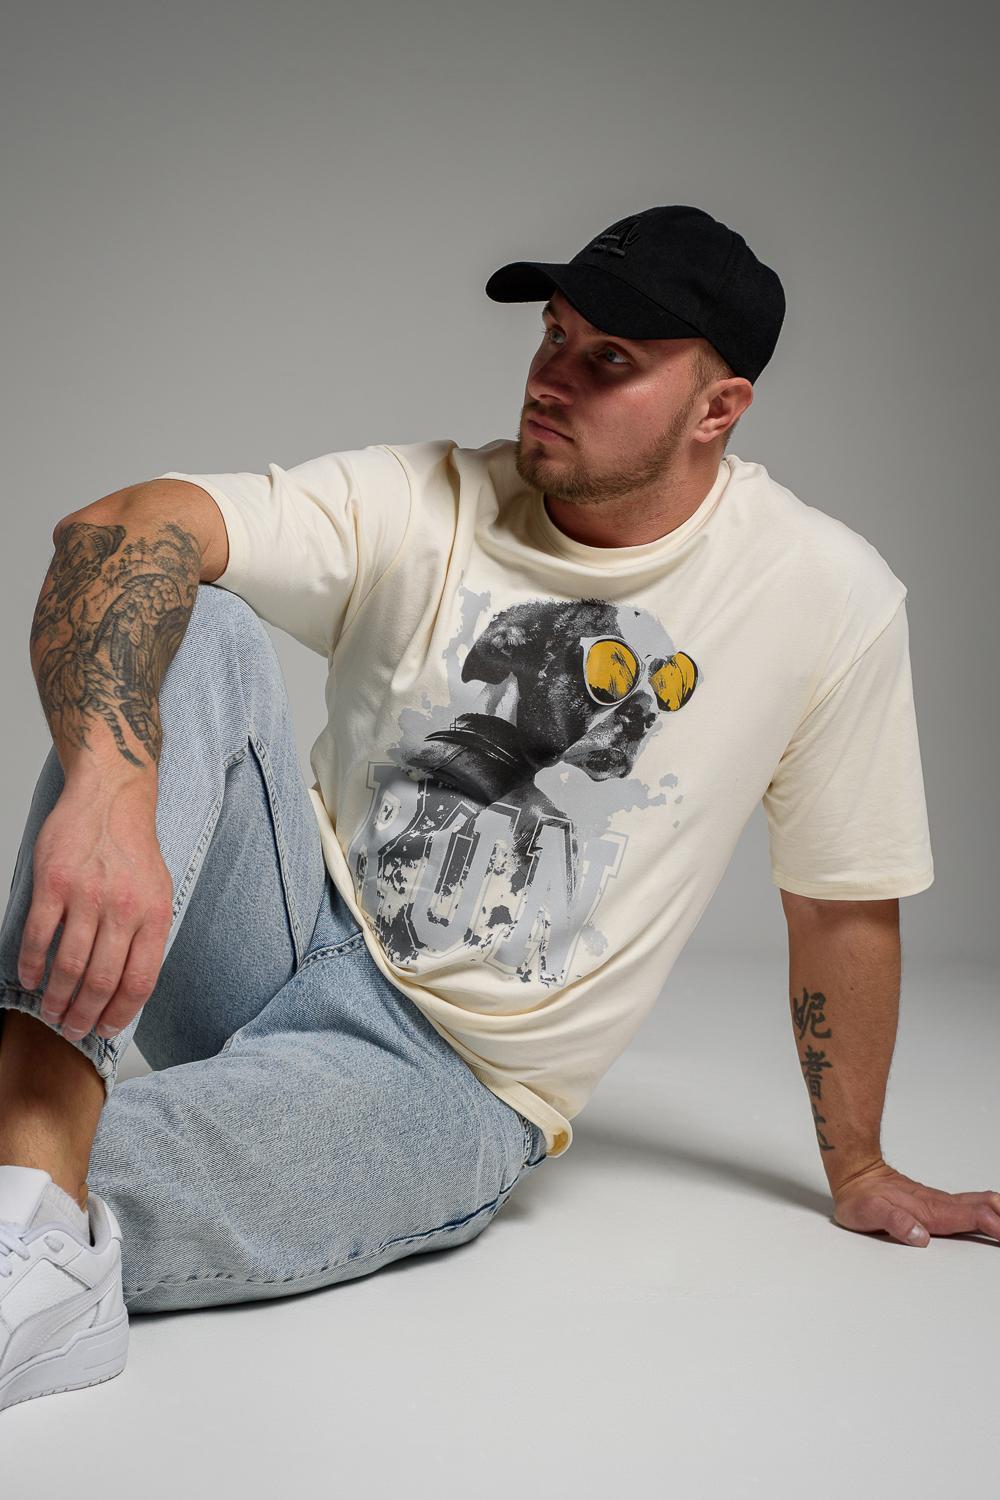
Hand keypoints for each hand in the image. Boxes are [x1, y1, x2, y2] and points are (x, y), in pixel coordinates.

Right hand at [16, 777, 174, 1042]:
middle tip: (72, 1029)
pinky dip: (31, 964)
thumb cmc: (133, 849)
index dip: (121, 1014)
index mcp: (155, 914)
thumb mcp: (159, 892)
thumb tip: (131, 987)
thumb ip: (148, 935)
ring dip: (57, 997)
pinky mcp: (54, 882)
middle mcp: (124, 908)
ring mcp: (87, 895)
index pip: (140, 981)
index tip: (106, 1030)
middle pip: (103, 980)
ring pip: (69, 964)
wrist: (111, 796)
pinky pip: (40, 935)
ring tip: (51, 1011)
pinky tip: (29, 978)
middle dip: (84, 1015)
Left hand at [832, 1160, 999, 1246]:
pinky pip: (968, 1205)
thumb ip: (894, 1222)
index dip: (993, 1225)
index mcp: (929, 1211)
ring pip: (977, 1203)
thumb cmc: (860, 1196)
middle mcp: (938, 1205)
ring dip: (999, 1211)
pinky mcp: (934, 1203)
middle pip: (981, 1207)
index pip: (971, 1217)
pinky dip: (988, 1209)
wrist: (854, 1175)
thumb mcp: (869, 1212)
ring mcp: (938, 1202)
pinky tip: (994, 1213)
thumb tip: (918, 1235)